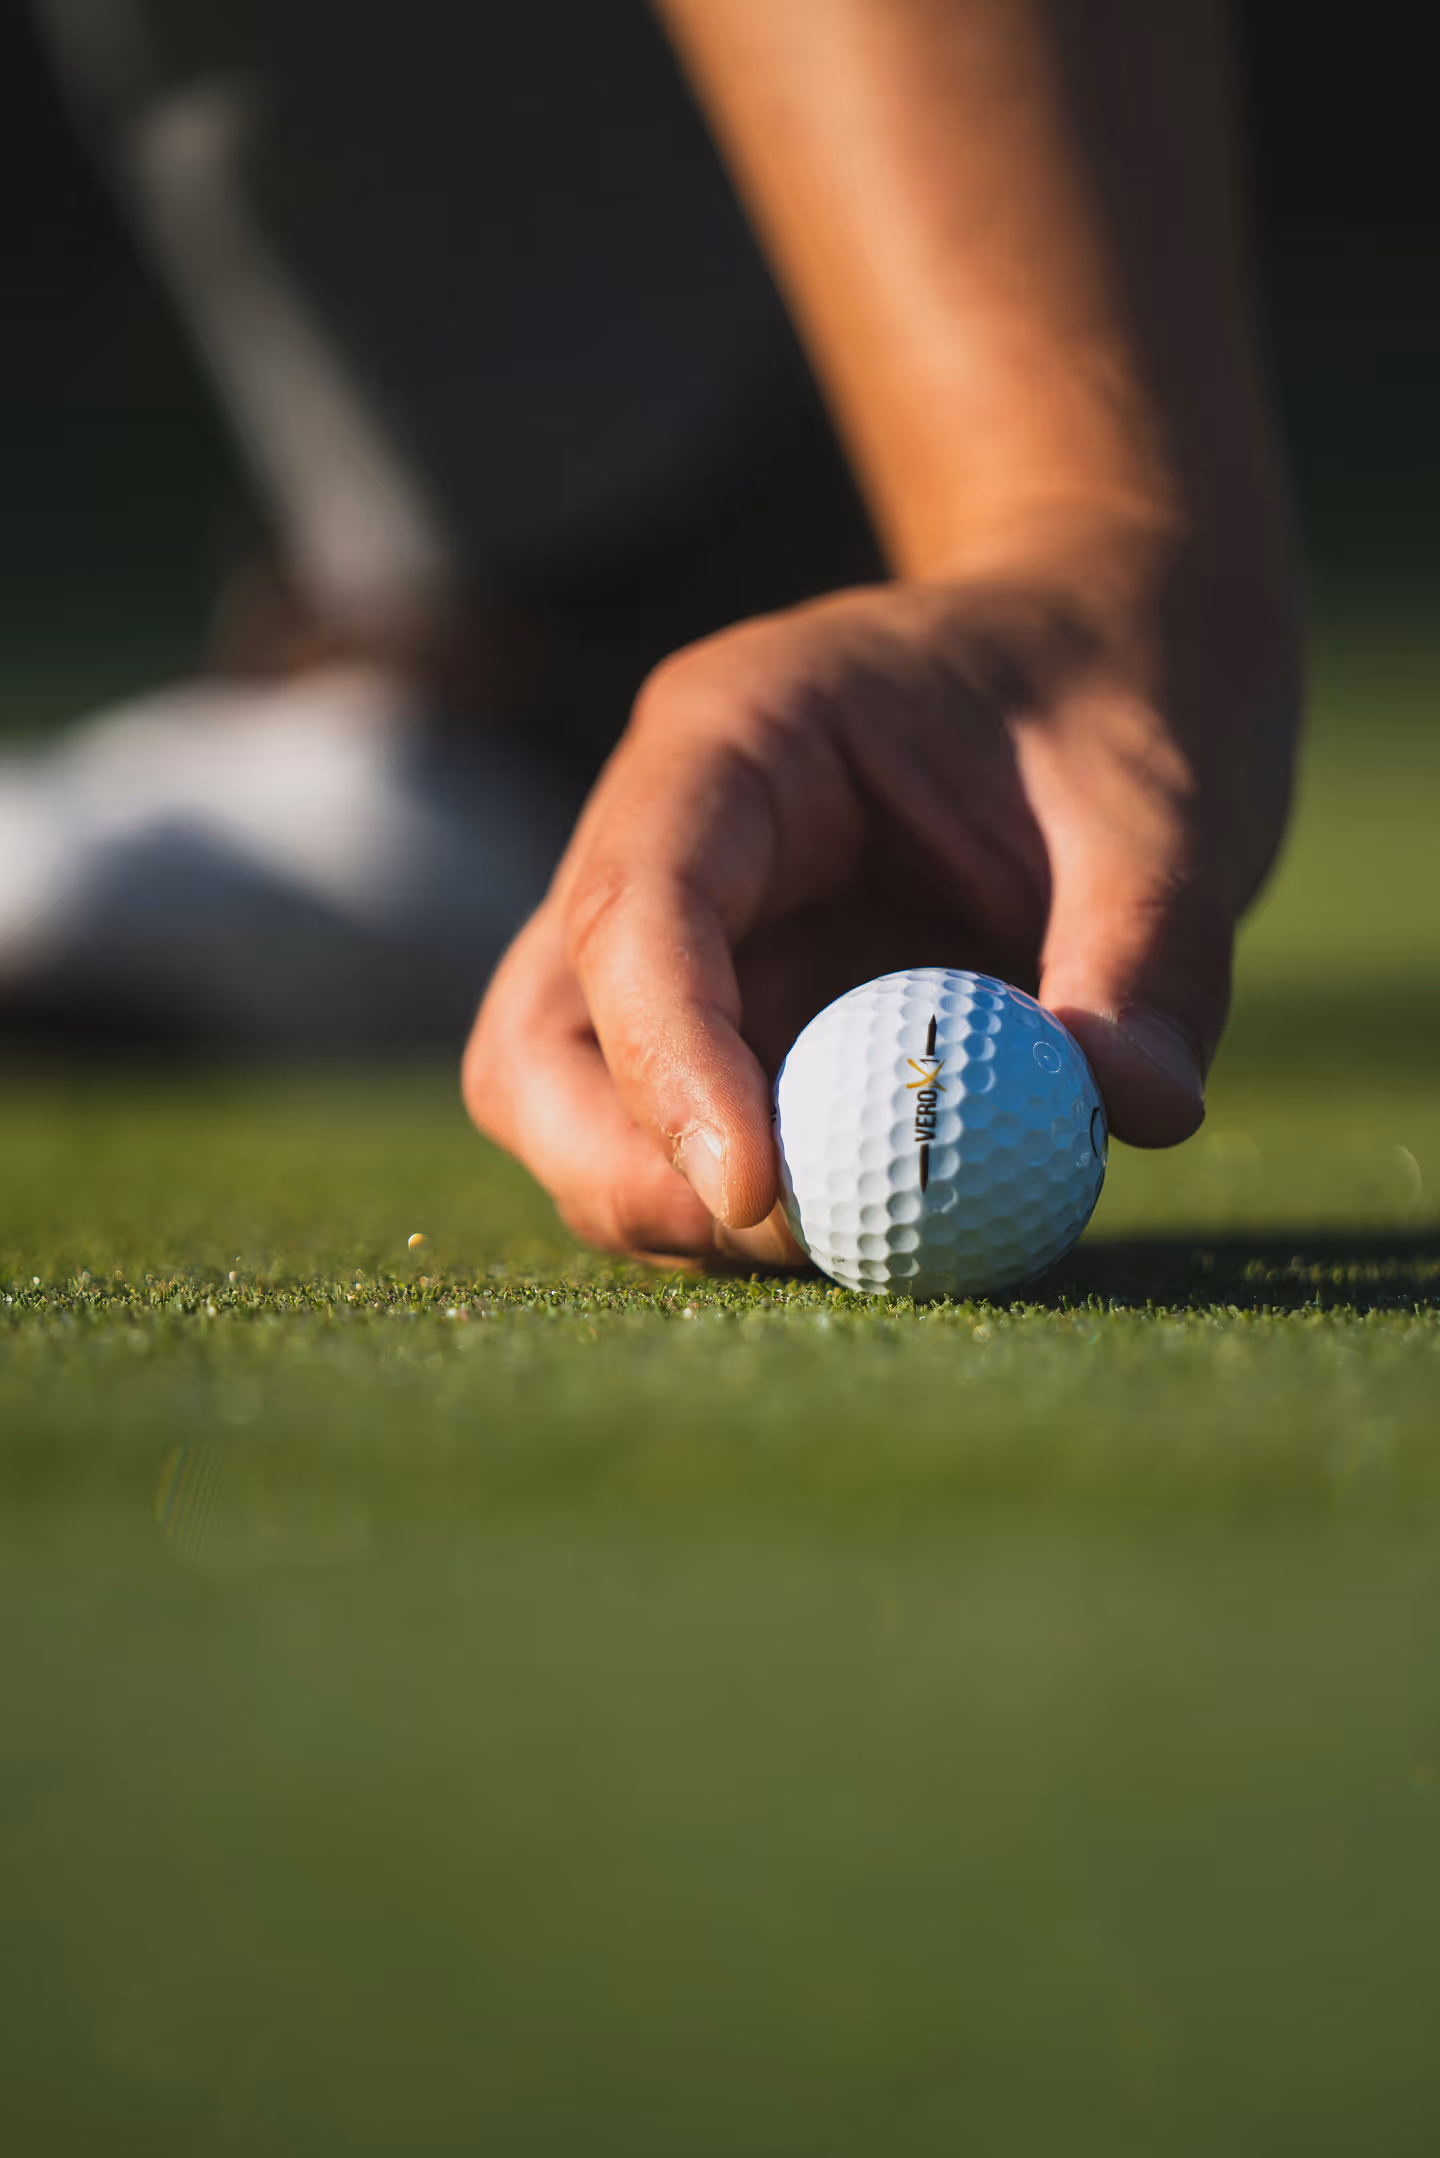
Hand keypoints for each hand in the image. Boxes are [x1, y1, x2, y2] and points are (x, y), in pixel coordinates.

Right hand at [463, 542, 1300, 1264]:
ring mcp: (680, 947)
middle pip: (541, 1041)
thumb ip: (1151, 961)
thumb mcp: (1163, 814)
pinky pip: (683, 1147)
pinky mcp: (726, 1028)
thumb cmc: (1116, 699)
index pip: (635, 906)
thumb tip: (1137, 1110)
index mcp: (740, 736)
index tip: (757, 1192)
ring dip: (688, 1208)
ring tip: (872, 1232)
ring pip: (582, 1115)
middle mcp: (665, 842)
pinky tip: (884, 1215)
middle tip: (791, 1245)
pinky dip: (759, 1212)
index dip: (667, 1062)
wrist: (1102, 666)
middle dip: (628, 1172)